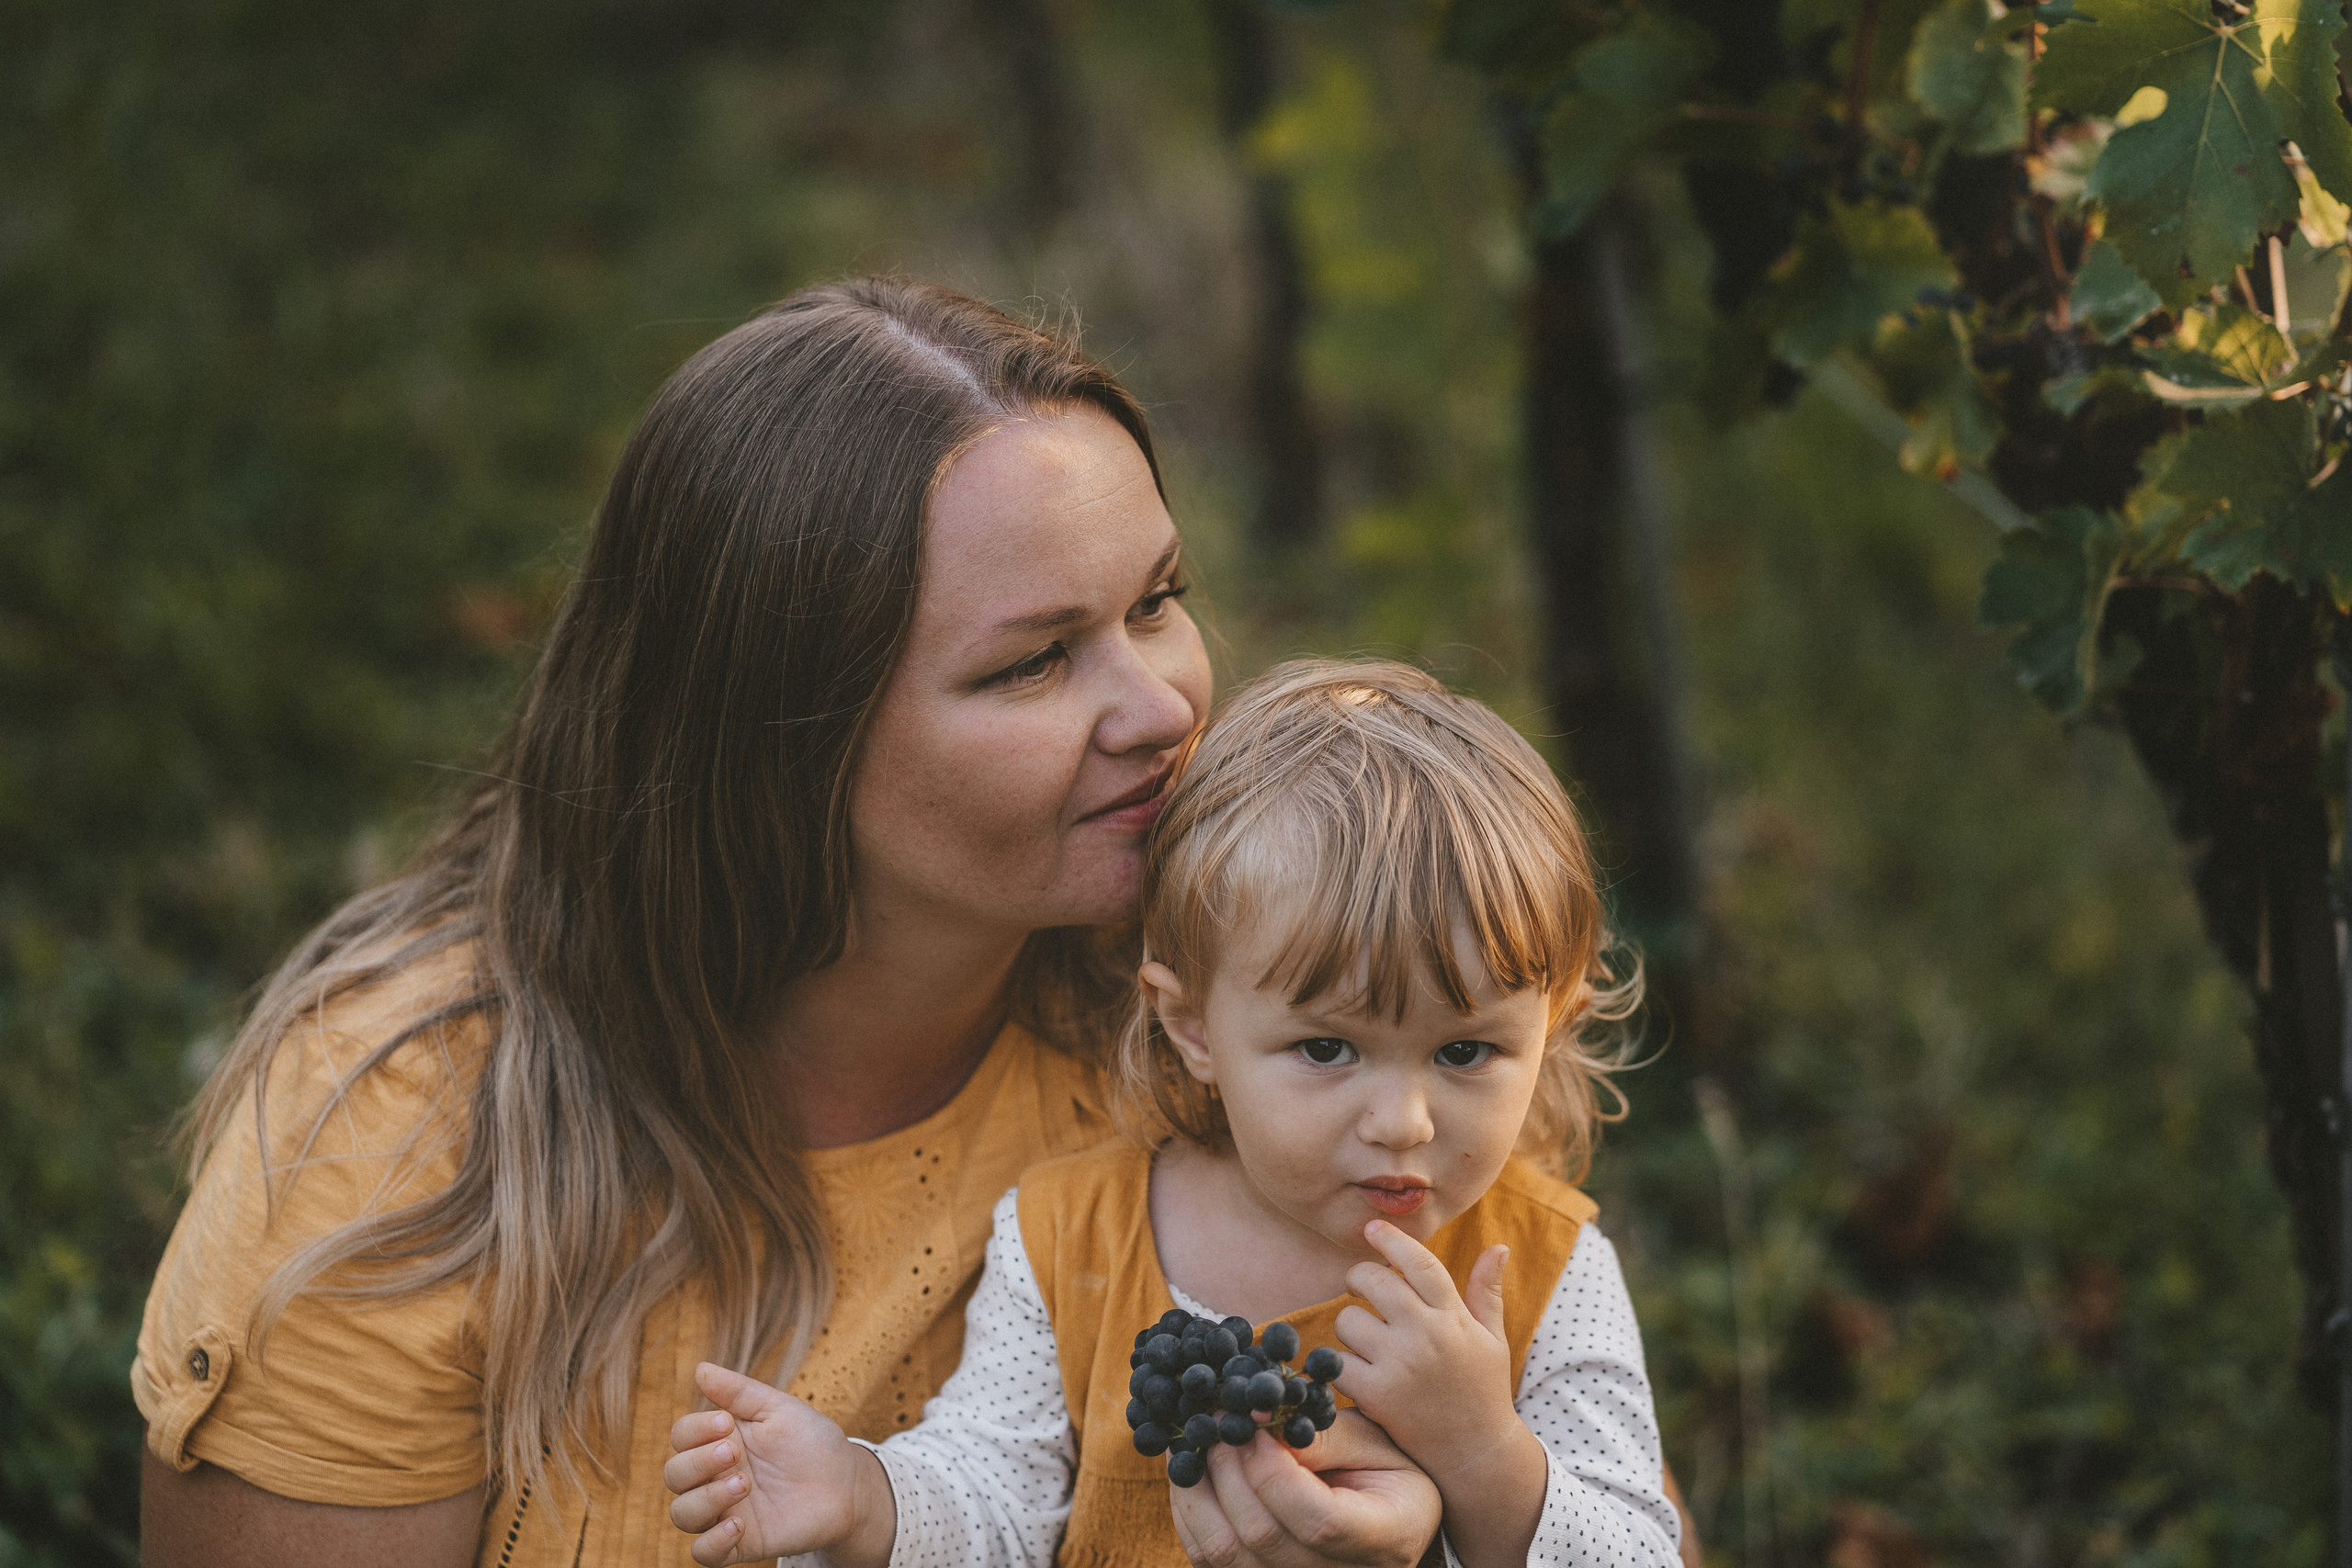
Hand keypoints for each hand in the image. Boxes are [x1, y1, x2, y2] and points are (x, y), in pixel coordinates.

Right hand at [664, 1362, 895, 1567]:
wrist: (846, 1484)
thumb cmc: (811, 1442)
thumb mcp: (778, 1409)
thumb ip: (739, 1392)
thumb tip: (699, 1368)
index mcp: (719, 1441)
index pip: (681, 1436)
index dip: (695, 1430)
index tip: (726, 1422)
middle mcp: (714, 1477)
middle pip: (674, 1474)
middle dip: (698, 1462)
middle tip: (734, 1451)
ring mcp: (724, 1511)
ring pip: (682, 1513)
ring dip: (706, 1498)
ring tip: (743, 1484)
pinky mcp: (739, 1543)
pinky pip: (703, 1553)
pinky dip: (712, 1541)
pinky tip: (739, 1526)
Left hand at [1168, 1411, 1440, 1567]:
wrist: (1386, 1510)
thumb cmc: (1381, 1467)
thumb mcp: (1371, 1439)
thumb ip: (1319, 1435)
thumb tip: (1256, 1423)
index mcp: (1386, 1538)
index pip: (1318, 1520)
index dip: (1273, 1471)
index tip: (1255, 1422)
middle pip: (1262, 1537)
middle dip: (1228, 1469)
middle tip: (1217, 1419)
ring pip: (1222, 1553)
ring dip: (1197, 1488)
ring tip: (1196, 1439)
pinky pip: (1207, 1557)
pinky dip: (1189, 1509)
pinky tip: (1191, 1469)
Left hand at [1334, 1223, 1546, 1567]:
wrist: (1475, 1454)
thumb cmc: (1482, 1391)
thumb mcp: (1492, 1339)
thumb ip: (1486, 1292)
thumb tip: (1499, 1246)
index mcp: (1453, 1317)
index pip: (1420, 1263)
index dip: (1392, 1240)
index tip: (1372, 1228)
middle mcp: (1427, 1335)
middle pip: (1374, 1281)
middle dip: (1359, 1278)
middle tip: (1360, 1288)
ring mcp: (1400, 1365)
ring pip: (1348, 1319)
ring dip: (1349, 1326)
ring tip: (1363, 1339)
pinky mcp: (1377, 1395)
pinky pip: (1337, 1361)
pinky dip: (1338, 1364)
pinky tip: (1352, 1370)